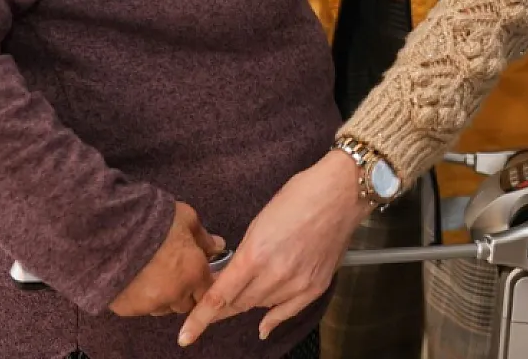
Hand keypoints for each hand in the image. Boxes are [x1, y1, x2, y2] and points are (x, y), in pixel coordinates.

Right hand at [110, 201, 225, 316]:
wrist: (111, 229)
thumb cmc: (154, 220)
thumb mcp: (185, 218)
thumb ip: (203, 236)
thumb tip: (218, 246)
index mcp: (194, 273)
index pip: (208, 292)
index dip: (201, 284)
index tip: (194, 274)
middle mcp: (176, 294)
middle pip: (185, 304)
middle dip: (183, 293)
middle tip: (172, 275)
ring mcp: (151, 304)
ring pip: (162, 308)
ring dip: (162, 298)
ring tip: (150, 277)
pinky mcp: (128, 309)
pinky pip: (139, 308)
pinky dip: (139, 299)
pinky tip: (133, 281)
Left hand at [178, 151, 369, 345]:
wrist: (342, 193)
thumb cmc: (300, 196)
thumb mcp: (259, 222)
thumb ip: (244, 255)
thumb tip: (230, 277)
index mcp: (255, 254)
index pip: (220, 296)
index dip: (200, 319)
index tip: (185, 335)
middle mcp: (275, 274)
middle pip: (239, 303)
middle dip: (223, 302)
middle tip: (214, 295)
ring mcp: (298, 283)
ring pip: (261, 305)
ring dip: (248, 300)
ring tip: (248, 286)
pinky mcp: (316, 286)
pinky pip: (288, 311)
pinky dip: (273, 319)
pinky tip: (263, 326)